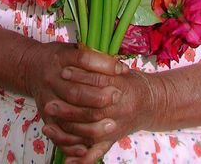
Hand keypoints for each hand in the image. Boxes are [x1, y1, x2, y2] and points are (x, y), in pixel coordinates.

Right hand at [24, 42, 128, 157]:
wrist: (30, 67)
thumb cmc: (59, 58)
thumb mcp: (71, 48)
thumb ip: (91, 56)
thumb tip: (119, 67)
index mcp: (60, 57)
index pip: (83, 59)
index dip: (104, 65)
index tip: (121, 69)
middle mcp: (51, 78)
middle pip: (76, 91)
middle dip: (99, 97)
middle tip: (118, 96)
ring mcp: (47, 98)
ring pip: (69, 113)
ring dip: (91, 121)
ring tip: (111, 124)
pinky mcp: (44, 115)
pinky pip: (58, 131)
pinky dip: (73, 141)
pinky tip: (88, 146)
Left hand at [42, 66, 156, 162]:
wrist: (152, 102)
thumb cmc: (130, 81)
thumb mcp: (118, 67)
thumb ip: (100, 61)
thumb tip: (79, 48)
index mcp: (121, 85)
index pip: (99, 80)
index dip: (80, 76)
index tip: (63, 71)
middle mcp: (119, 107)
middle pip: (92, 109)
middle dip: (69, 108)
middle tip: (49, 103)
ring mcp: (116, 125)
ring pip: (90, 132)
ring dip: (68, 130)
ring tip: (48, 126)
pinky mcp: (113, 138)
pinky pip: (97, 151)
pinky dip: (82, 159)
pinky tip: (67, 162)